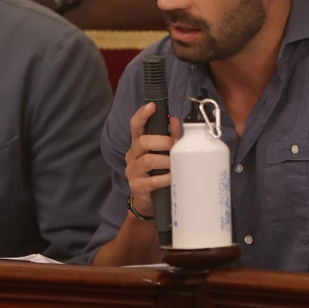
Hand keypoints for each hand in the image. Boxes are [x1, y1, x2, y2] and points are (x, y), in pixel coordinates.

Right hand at [124, 102, 179, 218]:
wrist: (148, 202)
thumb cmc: (156, 173)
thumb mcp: (161, 154)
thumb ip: (169, 137)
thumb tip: (175, 120)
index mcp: (138, 145)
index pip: (135, 125)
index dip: (142, 115)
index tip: (151, 106)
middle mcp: (132, 156)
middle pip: (143, 141)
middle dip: (163, 141)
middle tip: (176, 146)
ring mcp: (132, 171)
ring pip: (148, 160)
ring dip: (166, 161)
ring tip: (176, 164)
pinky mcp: (137, 186)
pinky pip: (152, 181)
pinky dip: (165, 178)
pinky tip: (173, 178)